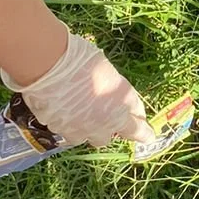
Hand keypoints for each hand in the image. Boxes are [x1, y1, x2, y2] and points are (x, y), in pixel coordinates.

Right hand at [1, 30, 154, 148]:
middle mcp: (101, 125)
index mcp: (119, 110)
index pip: (137, 130)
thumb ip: (121, 95)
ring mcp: (79, 130)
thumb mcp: (111, 75)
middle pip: (108, 138)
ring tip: (78, 110)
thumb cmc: (83, 60)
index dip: (143, 133)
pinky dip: (66, 123)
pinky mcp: (58, 130)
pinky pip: (65, 131)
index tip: (148, 136)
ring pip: (85, 137)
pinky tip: (61, 107)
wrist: (49, 65)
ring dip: (85, 128)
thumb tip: (128, 107)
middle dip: (107, 128)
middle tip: (102, 113)